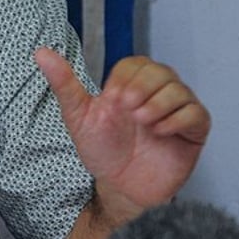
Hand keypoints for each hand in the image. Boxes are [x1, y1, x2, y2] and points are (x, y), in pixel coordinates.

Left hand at [35, 48, 209, 210]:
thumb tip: (40, 52)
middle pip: (160, 71)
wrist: (117, 186)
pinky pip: (197, 114)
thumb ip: (63, 83)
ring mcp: (176, 112)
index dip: (125, 78)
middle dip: (142, 88)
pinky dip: (178, 119)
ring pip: (180, 89)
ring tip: (141, 121)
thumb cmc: (100, 149)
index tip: (112, 100)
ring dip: (159, 103)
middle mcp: (156, 94)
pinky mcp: (193, 133)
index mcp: (130, 85)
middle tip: (127, 111)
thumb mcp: (78, 115)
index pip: (136, 63)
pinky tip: (159, 132)